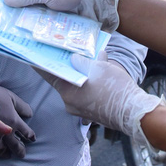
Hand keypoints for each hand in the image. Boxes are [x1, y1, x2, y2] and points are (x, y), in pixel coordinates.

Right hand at [4, 0, 120, 31]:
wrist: (95, 5)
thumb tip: (5, 0)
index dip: (6, 5)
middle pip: (21, 10)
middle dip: (14, 20)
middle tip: (4, 32)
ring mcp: (46, 11)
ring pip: (30, 21)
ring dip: (25, 29)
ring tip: (15, 41)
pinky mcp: (53, 23)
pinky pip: (41, 29)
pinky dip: (36, 34)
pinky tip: (31, 43)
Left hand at [36, 57, 161, 145]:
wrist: (135, 113)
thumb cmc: (116, 89)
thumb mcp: (99, 68)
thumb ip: (82, 62)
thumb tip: (74, 58)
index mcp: (68, 92)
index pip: (48, 74)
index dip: (40, 63)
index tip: (30, 54)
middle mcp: (70, 104)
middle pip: (62, 80)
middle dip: (65, 66)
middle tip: (64, 51)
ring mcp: (80, 110)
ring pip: (75, 86)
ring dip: (79, 74)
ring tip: (88, 60)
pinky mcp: (91, 112)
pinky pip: (84, 94)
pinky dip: (87, 83)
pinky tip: (98, 73)